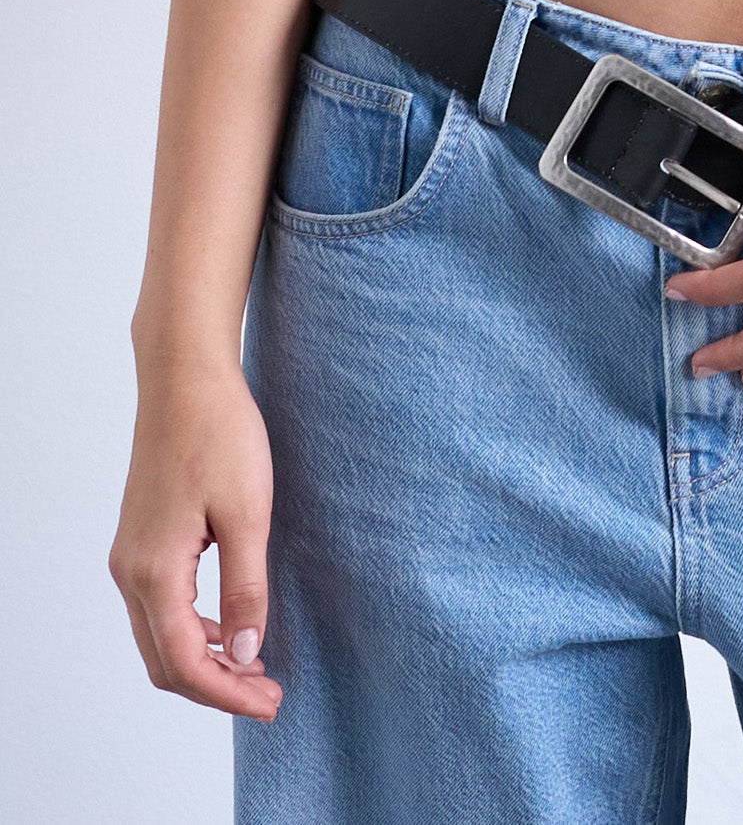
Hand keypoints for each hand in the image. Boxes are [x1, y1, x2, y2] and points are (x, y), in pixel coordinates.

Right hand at [109, 355, 281, 722]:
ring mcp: (129, 557)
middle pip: (165, 662)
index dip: (228, 694)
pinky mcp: (140, 541)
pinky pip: (159, 608)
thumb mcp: (248, 512)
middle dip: (217, 687)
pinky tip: (233, 626)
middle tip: (270, 696)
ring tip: (257, 669)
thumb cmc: (220, 434)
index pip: (186, 663)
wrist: (185, 379)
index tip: (271, 704)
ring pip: (159, 638)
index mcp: (154, 572)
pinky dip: (194, 631)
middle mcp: (130, 572)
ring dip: (205, 661)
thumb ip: (246, 588)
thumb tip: (246, 654)